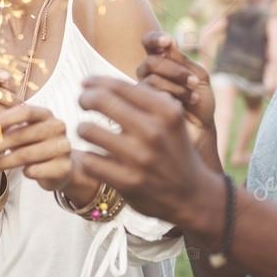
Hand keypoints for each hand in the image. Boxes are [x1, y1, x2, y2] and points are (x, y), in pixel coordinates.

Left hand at [0, 103, 89, 193]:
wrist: (61, 168)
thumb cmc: (36, 147)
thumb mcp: (23, 134)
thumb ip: (9, 130)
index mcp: (46, 114)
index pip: (25, 111)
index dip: (4, 119)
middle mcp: (57, 127)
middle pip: (22, 135)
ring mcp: (63, 147)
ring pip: (26, 154)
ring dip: (3, 162)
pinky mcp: (64, 167)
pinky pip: (36, 170)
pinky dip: (24, 172)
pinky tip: (21, 172)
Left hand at [76, 76, 219, 227]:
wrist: (193, 195)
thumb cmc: (174, 149)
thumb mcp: (172, 119)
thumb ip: (146, 98)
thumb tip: (104, 82)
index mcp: (165, 111)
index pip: (119, 85)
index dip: (96, 81)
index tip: (85, 84)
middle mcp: (153, 131)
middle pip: (100, 100)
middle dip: (84, 99)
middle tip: (83, 103)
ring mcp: (139, 158)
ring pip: (88, 130)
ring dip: (83, 129)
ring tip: (87, 131)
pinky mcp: (128, 182)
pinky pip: (88, 161)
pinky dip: (85, 157)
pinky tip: (90, 156)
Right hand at [138, 32, 216, 158]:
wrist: (201, 131)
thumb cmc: (200, 104)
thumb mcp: (198, 77)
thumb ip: (183, 60)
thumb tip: (168, 44)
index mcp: (162, 61)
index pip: (149, 43)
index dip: (154, 39)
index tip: (168, 42)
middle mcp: (148, 74)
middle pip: (150, 62)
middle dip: (174, 69)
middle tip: (193, 80)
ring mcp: (142, 90)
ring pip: (150, 78)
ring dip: (176, 85)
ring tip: (193, 96)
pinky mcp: (139, 106)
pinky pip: (150, 94)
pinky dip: (172, 96)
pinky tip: (184, 106)